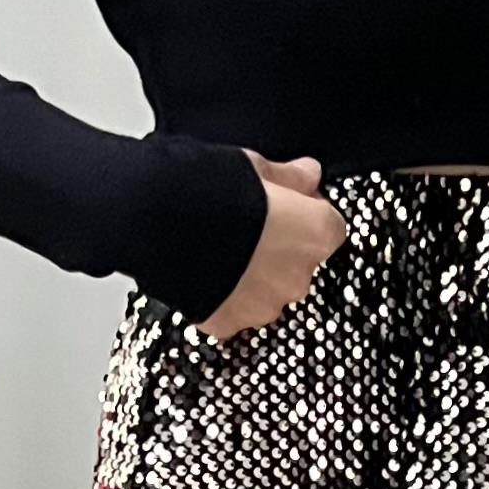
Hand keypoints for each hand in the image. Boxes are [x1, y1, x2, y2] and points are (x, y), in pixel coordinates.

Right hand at [196, 151, 348, 340]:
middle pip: (298, 263)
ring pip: (267, 291)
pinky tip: (204, 272)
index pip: (329, 227)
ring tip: (220, 250)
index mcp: (315, 234)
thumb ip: (289, 176)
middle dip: (279, 248)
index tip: (288, 203)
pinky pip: (233, 309)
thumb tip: (308, 174)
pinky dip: (223, 295)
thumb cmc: (212, 190)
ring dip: (252, 275)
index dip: (307, 213)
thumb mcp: (256, 166)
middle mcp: (297, 277)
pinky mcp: (229, 322)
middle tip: (247, 226)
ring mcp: (264, 306)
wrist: (159, 223)